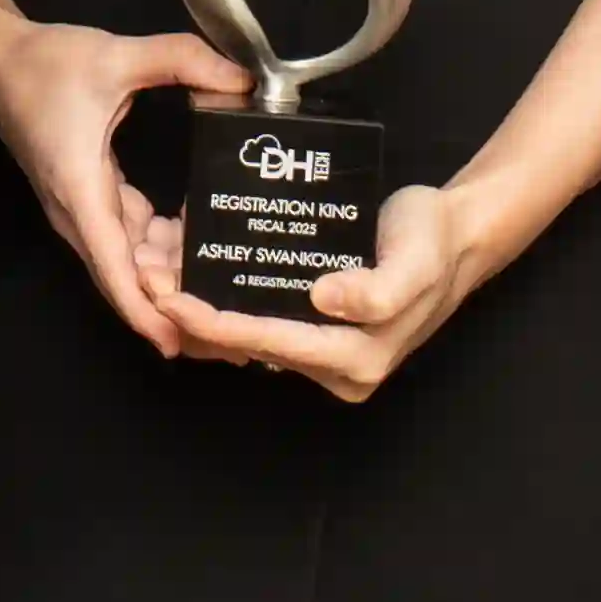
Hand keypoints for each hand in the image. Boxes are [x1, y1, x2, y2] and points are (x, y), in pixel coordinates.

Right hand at [0, 9, 250, 360]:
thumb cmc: (47, 65)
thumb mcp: (118, 55)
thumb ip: (183, 59)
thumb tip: (242, 82)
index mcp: (81, 191)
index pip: (113, 267)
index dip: (145, 312)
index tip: (177, 345)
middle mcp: (78, 215)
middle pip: (125, 282)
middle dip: (172, 312)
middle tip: (230, 337)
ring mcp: (82, 213)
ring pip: (128, 264)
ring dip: (170, 281)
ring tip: (226, 298)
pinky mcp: (89, 202)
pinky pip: (127, 241)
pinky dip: (160, 250)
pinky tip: (198, 245)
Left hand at [167, 182, 483, 401]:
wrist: (455, 234)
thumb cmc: (434, 243)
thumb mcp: (416, 261)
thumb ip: (379, 288)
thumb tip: (324, 299)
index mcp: (357, 362)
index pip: (268, 343)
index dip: (213, 323)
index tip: (166, 296)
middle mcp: (336, 367)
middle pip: (247, 345)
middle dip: (191, 314)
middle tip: (144, 272)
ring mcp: (323, 350)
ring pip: (244, 335)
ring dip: (197, 307)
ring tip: (154, 265)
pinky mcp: (314, 327)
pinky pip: (257, 318)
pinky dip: (220, 298)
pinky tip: (189, 264)